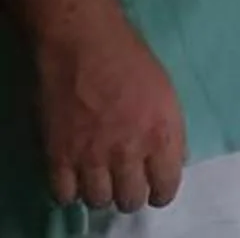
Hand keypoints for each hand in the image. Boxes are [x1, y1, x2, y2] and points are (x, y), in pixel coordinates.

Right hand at [35, 15, 183, 212]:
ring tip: (100, 178)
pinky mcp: (58, 155)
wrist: (85, 44)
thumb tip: (174, 160)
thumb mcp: (167, 96)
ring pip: (98, 201)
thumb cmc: (132, 62)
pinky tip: (74, 177)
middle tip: (126, 183)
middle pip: (130, 200)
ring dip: (101, 193)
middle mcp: (128, 152)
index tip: (155, 190)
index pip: (165, 188)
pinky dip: (70, 190)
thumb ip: (170, 132)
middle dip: (131, 195)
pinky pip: (63, 195)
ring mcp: (90, 156)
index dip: (161, 193)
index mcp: (162, 135)